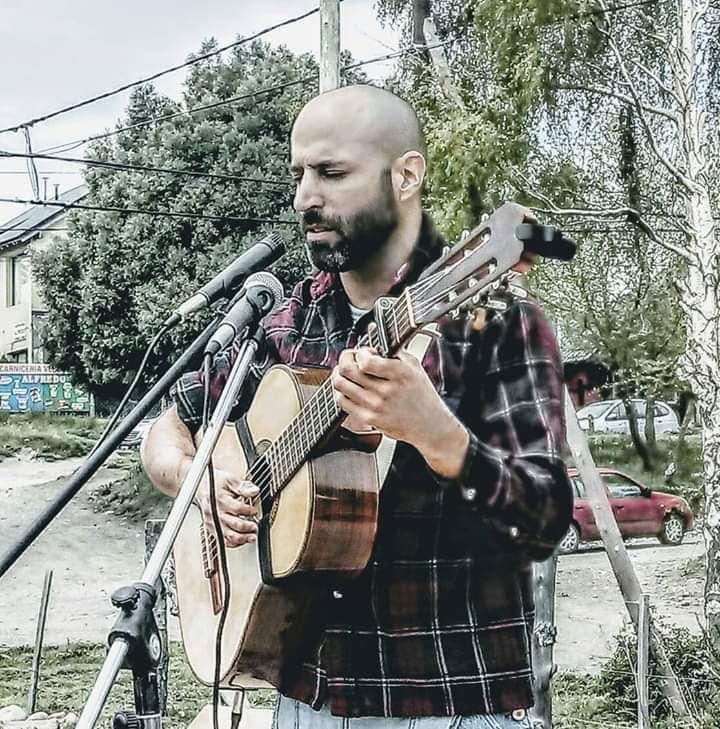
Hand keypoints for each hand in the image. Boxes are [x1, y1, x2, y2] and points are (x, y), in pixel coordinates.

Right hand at [194, 467, 258, 547]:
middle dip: (248, 527)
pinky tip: (242, 540)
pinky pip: (223, 541)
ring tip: (252, 536)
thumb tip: (254, 491)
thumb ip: (242, 487)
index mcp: (219, 499)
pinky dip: (234, 543)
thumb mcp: (230, 480)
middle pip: (234, 524)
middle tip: (255, 526)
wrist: (200, 488)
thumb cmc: (214, 484)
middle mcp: (215, 513)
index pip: (237, 508)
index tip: (254, 510)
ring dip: (243, 538)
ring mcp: (213, 523)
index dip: (248, 510)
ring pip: (229, 536)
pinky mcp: (211, 529)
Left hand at [331, 346, 468, 477]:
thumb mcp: (414, 366)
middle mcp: (385, 391)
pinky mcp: (369, 419)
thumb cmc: (423, 396)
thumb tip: (374, 330)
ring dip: (339, 374)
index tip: (364, 352)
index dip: (360, 352)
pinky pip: (342, 402)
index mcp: (399, 374)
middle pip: (347, 370)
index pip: (365, 360)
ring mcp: (375, 406)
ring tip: (345, 372)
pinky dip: (341, 392)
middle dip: (344, 359)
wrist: (429, 426)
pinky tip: (348, 388)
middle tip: (349, 358)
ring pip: (340, 385)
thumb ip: (393, 349)